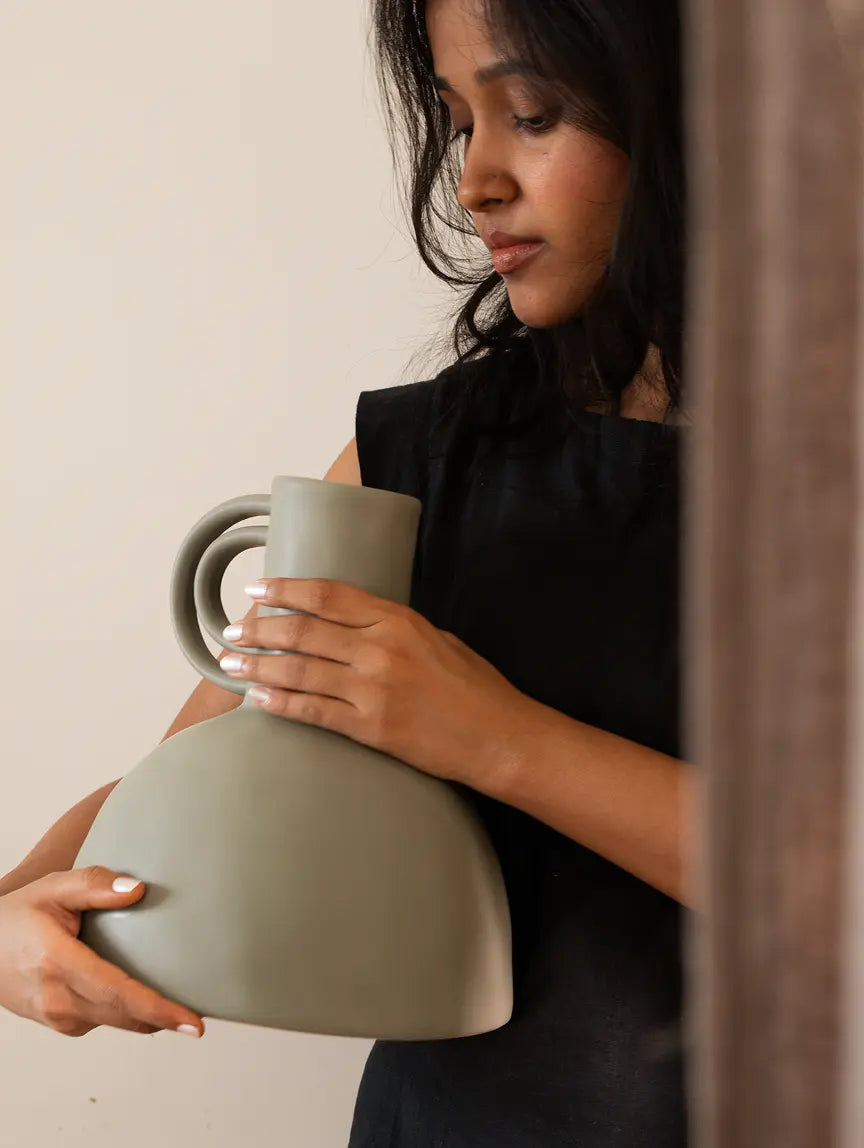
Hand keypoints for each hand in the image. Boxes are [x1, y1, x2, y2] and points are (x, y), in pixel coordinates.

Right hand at [0, 867, 204, 1038]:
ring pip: (111, 1022)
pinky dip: (124, 1015)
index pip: (116, 992)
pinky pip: (99, 1021)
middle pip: (120, 1015)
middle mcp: (55, 997)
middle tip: (198, 1024)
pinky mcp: (57, 1022)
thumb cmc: (18, 915)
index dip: (157, 1009)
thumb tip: (137, 889)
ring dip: (145, 1020)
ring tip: (179, 1013)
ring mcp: (54, 1015)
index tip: (189, 1021)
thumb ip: (95, 884)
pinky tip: (141, 1002)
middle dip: (162, 1021)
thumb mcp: (53, 887)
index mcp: (56, 961)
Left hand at [221, 577, 534, 789]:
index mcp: (398, 620)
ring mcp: (374, 690)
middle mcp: (381, 650)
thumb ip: (394, 628)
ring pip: (300, 671)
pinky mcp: (371, 728)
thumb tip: (352, 625)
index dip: (287, 589)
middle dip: (261, 629)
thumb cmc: (475, 687)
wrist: (499, 737)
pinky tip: (258, 699)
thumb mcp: (438, 638)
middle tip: (232, 629)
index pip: (329, 595)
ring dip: (258, 666)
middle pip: (305, 631)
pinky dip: (281, 704)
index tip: (259, 588)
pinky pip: (314, 712)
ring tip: (230, 664)